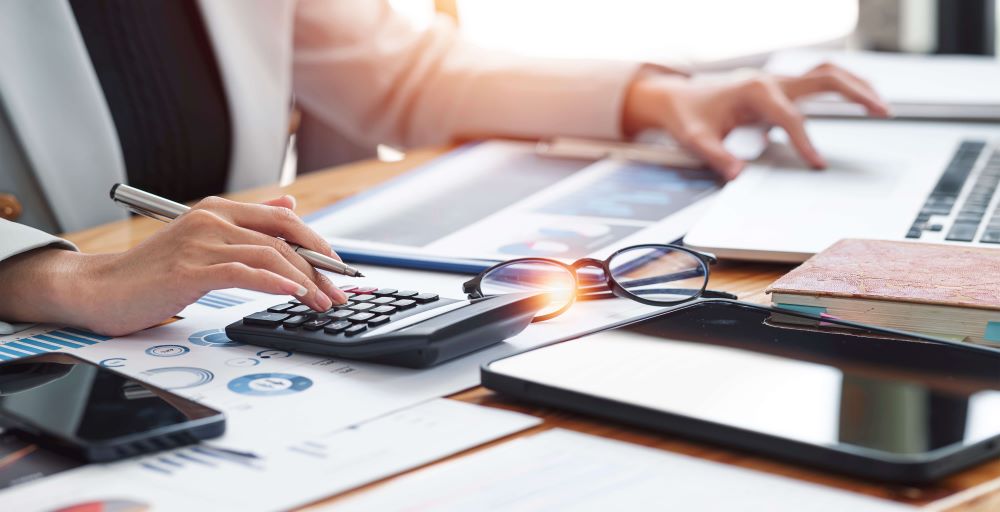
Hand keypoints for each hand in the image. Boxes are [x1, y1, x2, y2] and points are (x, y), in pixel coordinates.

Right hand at [0, 195, 347, 335]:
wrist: (98, 291)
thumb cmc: (152, 274)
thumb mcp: (204, 242)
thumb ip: (248, 224)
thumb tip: (291, 203)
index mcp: (218, 211)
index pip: (284, 219)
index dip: (318, 243)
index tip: (339, 269)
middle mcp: (212, 220)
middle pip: (283, 237)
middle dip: (319, 267)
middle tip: (339, 292)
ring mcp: (200, 243)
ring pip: (269, 256)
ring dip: (304, 282)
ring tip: (322, 303)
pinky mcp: (189, 269)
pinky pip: (243, 273)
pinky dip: (274, 283)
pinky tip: (293, 295)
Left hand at [622, 63, 890, 179]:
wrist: (676, 98)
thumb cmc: (687, 117)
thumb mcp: (695, 140)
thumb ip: (717, 156)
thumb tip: (738, 175)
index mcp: (753, 91)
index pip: (790, 117)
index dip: (806, 141)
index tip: (818, 164)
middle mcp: (770, 80)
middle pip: (824, 78)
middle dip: (855, 93)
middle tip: (883, 112)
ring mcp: (777, 81)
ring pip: (826, 73)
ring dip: (855, 85)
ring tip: (881, 106)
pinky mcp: (779, 87)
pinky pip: (818, 82)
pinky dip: (842, 87)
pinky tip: (859, 100)